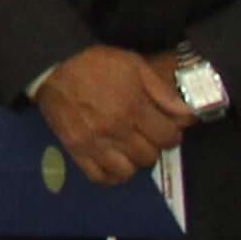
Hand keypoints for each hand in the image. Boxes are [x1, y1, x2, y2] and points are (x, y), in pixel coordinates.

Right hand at [34, 43, 194, 184]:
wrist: (54, 65)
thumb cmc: (96, 63)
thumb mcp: (134, 65)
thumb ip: (161, 91)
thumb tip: (186, 114)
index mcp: (133, 108)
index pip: (167, 137)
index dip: (172, 133)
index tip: (166, 128)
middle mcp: (116, 129)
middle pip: (149, 156)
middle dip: (153, 146)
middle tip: (146, 135)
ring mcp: (95, 142)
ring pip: (127, 171)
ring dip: (133, 161)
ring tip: (129, 148)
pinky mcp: (76, 149)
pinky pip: (99, 176)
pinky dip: (110, 175)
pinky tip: (113, 163)